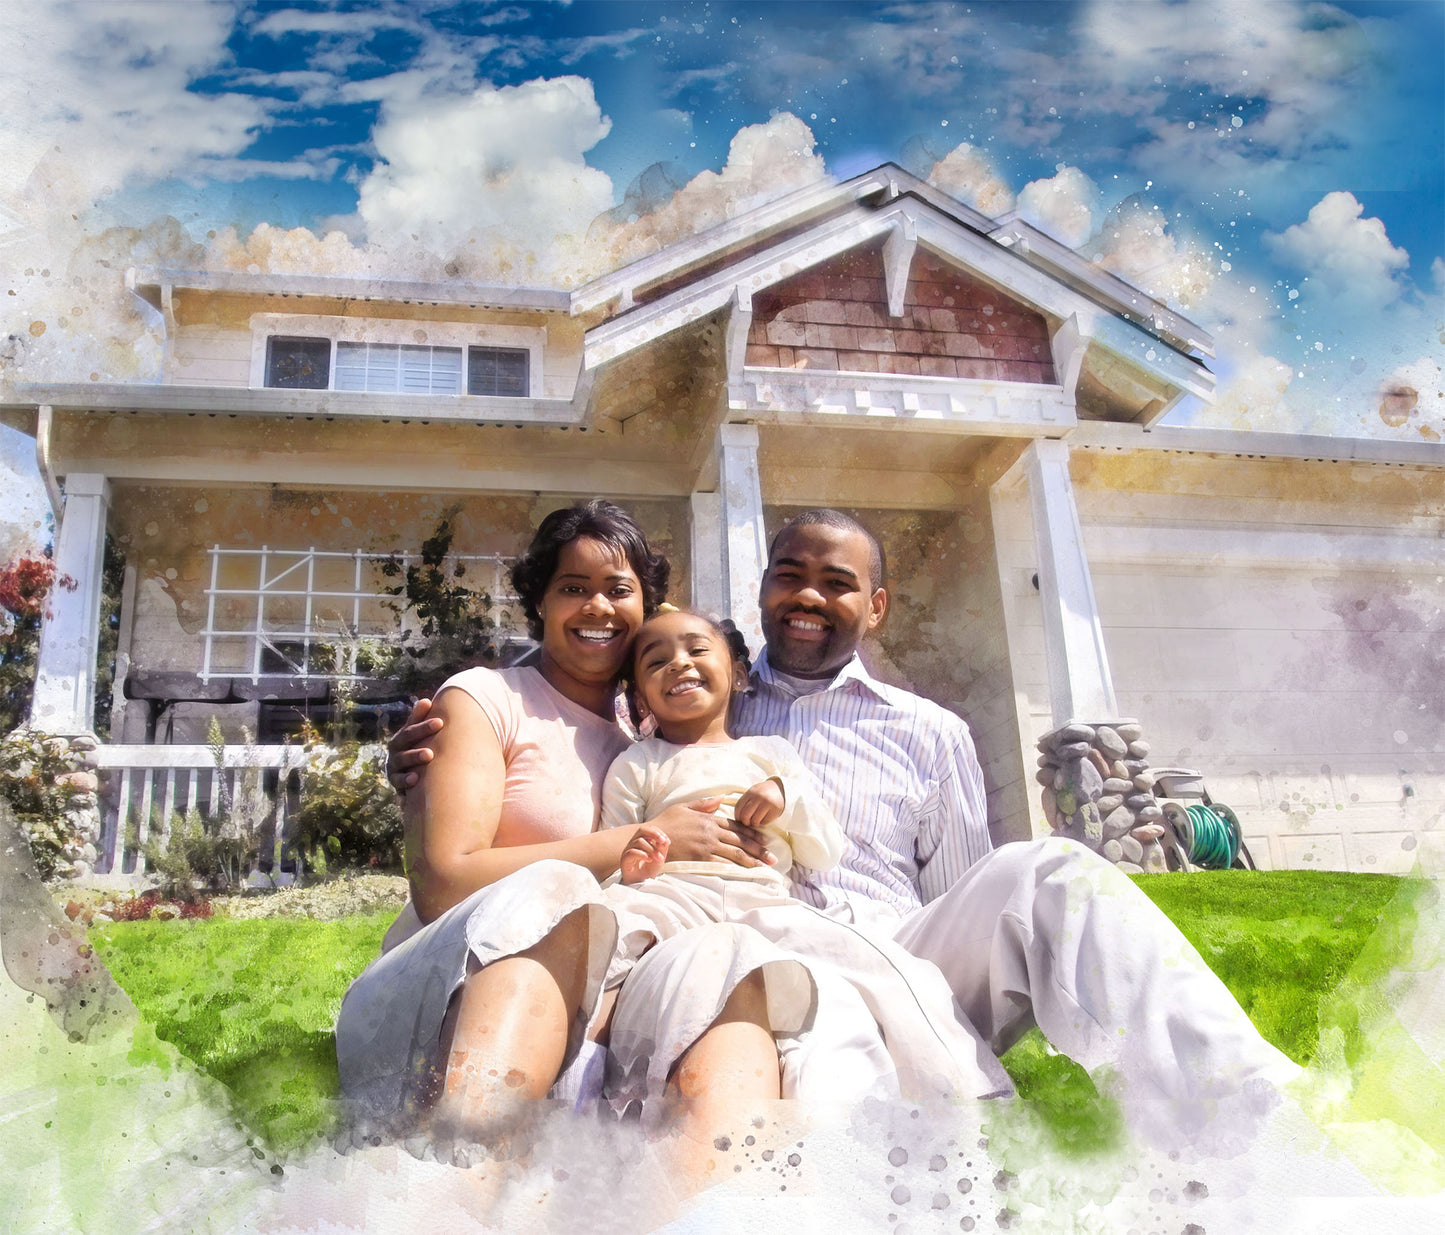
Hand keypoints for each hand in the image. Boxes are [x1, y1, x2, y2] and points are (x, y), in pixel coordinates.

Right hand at [387, 698, 442, 792]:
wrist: (403, 771)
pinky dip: (405, 782)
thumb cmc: (414, 747)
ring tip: (428, 757)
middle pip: (405, 747)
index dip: (424, 726)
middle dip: (417, 747)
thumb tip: (426, 700)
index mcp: (401, 739)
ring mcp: (394, 768)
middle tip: (432, 750)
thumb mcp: (414, 733)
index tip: (440, 722)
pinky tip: (415, 780)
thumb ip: (419, 719)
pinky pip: (398, 784)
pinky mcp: (396, 783)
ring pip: (401, 764)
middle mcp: (395, 753)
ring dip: (413, 760)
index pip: (410, 731)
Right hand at [620, 825, 669, 883]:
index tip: (667, 841)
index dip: (658, 832)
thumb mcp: (660, 858)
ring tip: (659, 858)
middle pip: (642, 830)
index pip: (649, 829)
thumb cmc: (649, 869)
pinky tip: (649, 860)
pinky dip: (642, 855)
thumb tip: (664, 840)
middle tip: (663, 841)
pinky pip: (631, 852)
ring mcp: (628, 850)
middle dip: (654, 834)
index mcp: (643, 840)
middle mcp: (634, 842)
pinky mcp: (624, 859)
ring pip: (639, 841)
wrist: (641, 883)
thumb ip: (662, 848)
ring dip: (652, 849)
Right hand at [646, 797, 775, 868]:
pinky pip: (722, 863)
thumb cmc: (665, 822)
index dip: (751, 834)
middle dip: (758, 849)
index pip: (736, 826)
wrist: (649, 837)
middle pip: (740, 840)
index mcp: (708, 818)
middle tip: (772, 857)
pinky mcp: (700, 857)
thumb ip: (704, 803)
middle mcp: (710, 831)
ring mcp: (706, 844)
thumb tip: (721, 798)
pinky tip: (746, 872)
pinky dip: (735, 867)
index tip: (764, 840)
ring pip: (734, 853)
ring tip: (764, 866)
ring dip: (752, 860)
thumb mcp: (684, 807)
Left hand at [734, 778, 783, 830]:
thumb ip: (745, 803)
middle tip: (748, 823)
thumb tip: (738, 820)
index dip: (737, 816)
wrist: (780, 788)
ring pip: (755, 821)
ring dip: (755, 823)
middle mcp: (758, 797)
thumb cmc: (762, 793)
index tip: (740, 820)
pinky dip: (763, 822)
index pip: (738, 808)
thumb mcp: (752, 793)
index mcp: (750, 792)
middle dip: (745, 822)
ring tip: (757, 820)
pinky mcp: (775, 809)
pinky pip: (765, 822)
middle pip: (745, 816)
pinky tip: (765, 817)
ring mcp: (767, 803)